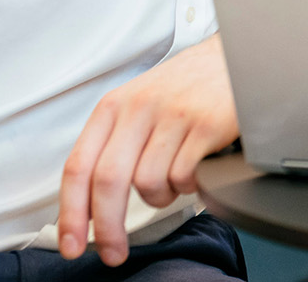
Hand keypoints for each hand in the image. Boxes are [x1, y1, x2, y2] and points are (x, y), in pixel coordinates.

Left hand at [57, 35, 236, 265]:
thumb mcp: (139, 103)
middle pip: (109, 181)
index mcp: (114, 105)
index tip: (74, 243)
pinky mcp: (206, 124)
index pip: (79, 166)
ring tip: (174, 181)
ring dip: (162, 197)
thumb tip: (89, 205)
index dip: (72, 213)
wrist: (235, 55)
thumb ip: (114, 145)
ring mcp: (174, 114)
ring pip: (149, 184)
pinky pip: (185, 177)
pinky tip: (196, 169)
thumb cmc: (187, 87)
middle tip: (115, 251)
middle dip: (109, 227)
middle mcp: (140, 106)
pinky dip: (189, 186)